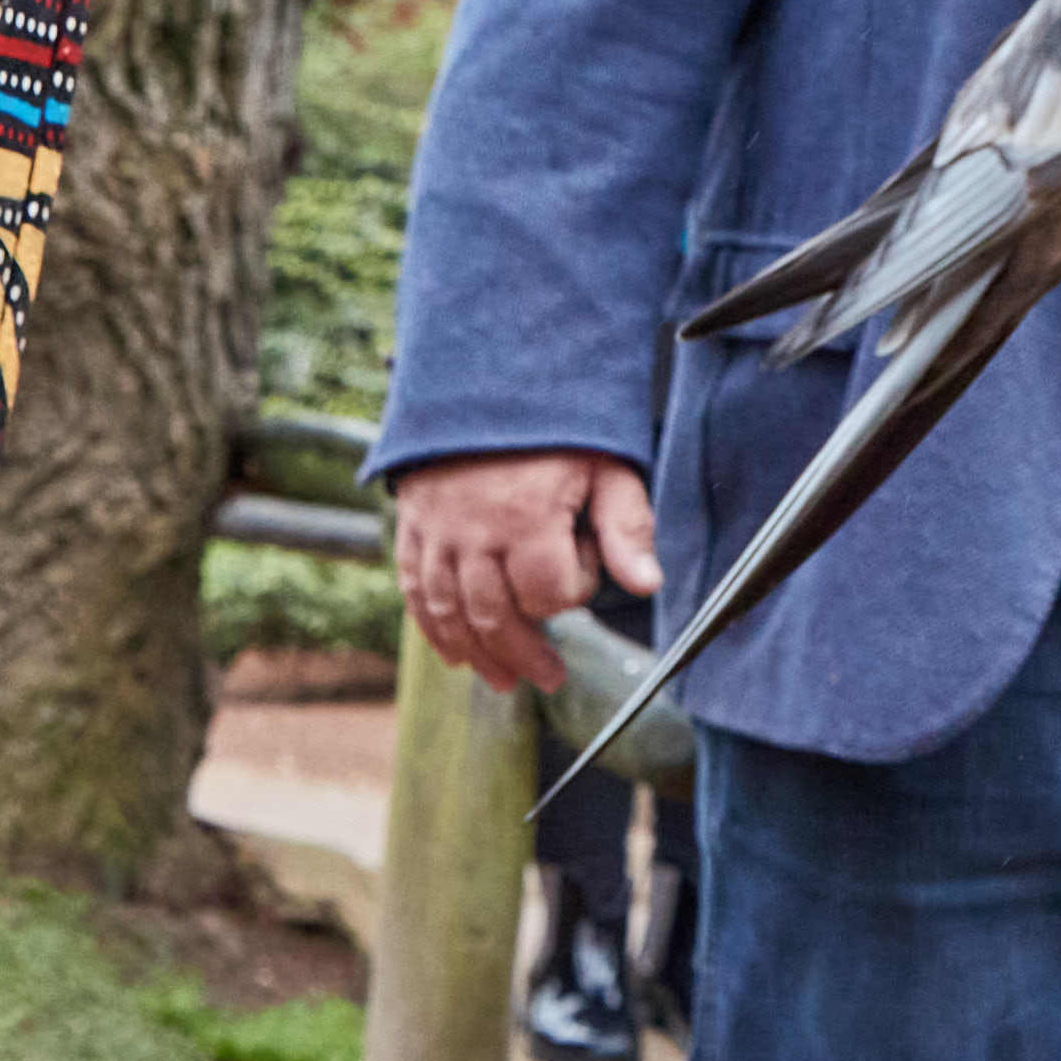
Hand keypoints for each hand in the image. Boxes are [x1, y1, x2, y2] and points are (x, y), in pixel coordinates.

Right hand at [390, 448, 656, 695]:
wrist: (485, 380)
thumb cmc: (556, 426)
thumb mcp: (607, 465)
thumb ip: (626, 526)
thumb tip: (647, 586)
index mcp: (527, 517)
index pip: (549, 592)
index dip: (575, 590)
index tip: (588, 562)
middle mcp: (473, 532)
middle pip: (495, 617)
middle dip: (526, 654)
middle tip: (550, 677)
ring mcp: (436, 532)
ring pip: (450, 614)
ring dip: (479, 656)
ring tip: (506, 680)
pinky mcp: (413, 528)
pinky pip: (416, 592)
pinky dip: (435, 630)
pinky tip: (458, 655)